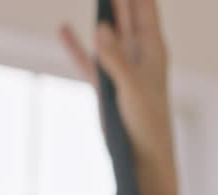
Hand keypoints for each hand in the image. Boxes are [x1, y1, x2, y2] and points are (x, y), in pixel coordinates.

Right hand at [59, 0, 177, 194]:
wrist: (142, 157)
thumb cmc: (147, 122)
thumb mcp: (133, 87)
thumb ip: (116, 57)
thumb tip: (101, 26)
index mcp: (153, 50)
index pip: (145, 9)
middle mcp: (137, 55)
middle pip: (125, 15)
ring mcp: (119, 69)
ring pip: (107, 33)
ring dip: (99, 15)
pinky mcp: (105, 85)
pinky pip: (87, 60)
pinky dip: (75, 46)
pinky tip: (64, 29)